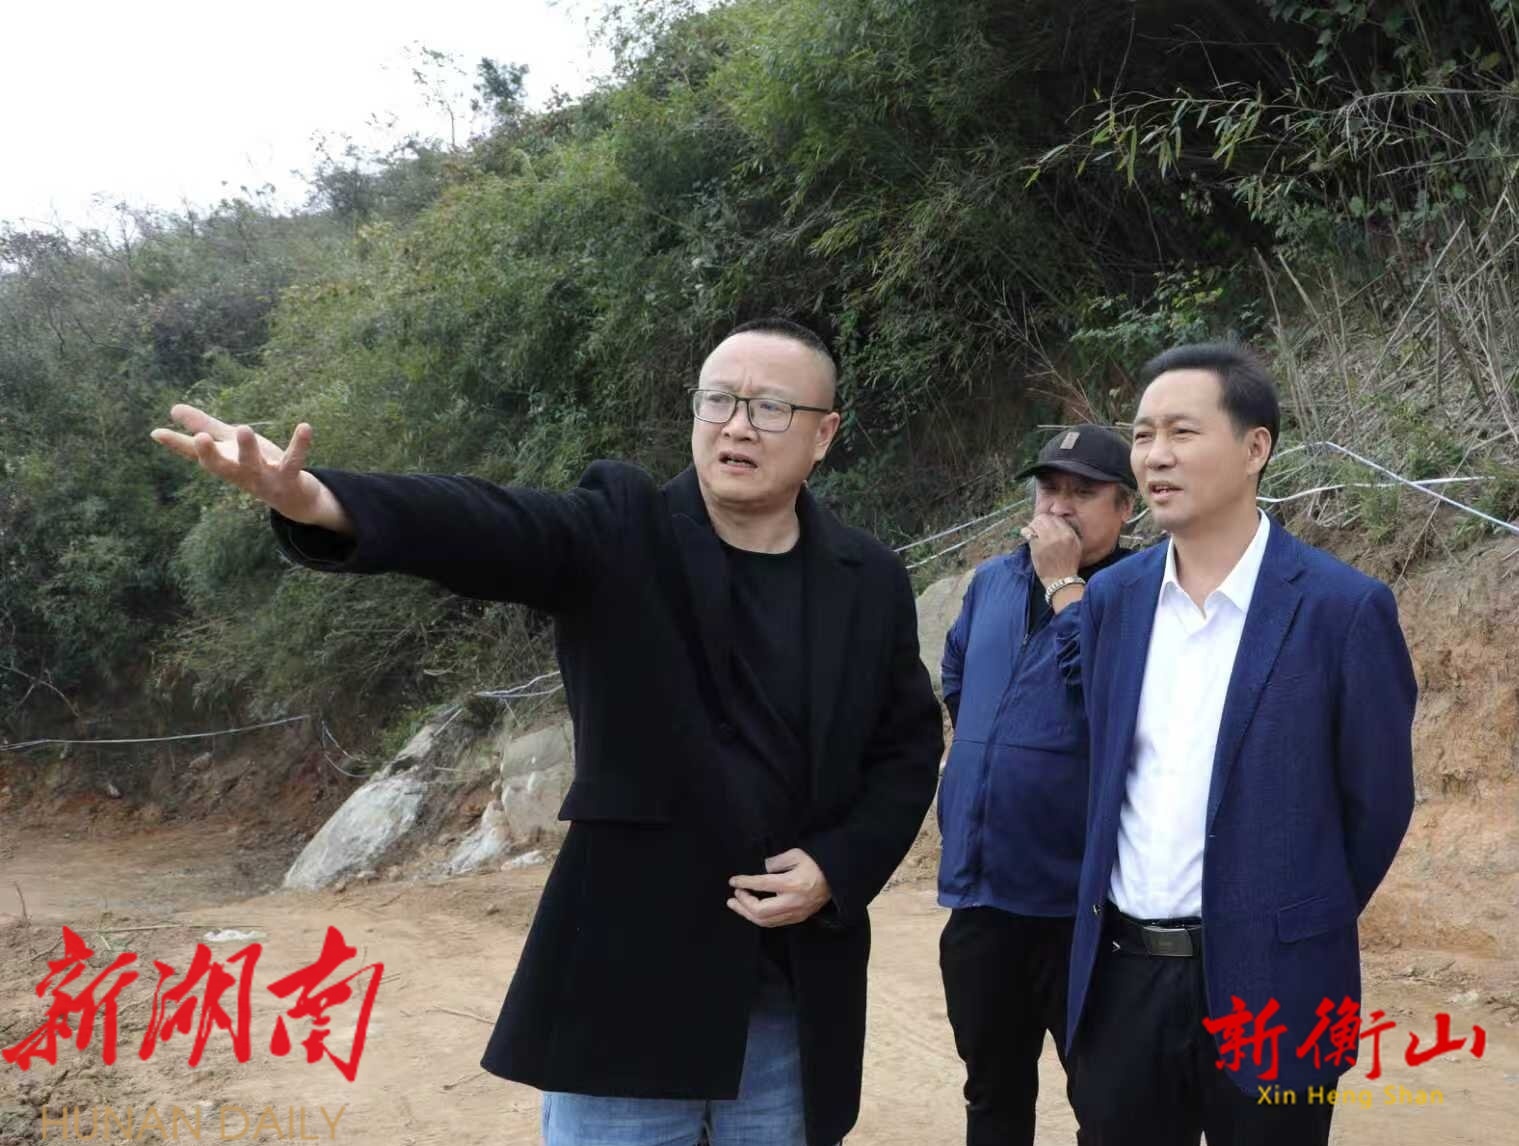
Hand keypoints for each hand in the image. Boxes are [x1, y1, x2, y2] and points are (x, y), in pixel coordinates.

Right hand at [150, 404, 351, 533]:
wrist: (293, 499)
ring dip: (248, 449)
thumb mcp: (229, 445)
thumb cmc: (255, 466)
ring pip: (254, 465)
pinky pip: (294, 461)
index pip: (196, 455)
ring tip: (243, 428)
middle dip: (209, 453)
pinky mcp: (290, 477)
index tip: (157, 433)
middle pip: (221, 466)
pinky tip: (304, 427)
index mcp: (224, 464)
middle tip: (200, 438)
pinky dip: (299, 445)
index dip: (177, 444)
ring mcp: (264, 477)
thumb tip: (172, 409)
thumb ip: (204, 427)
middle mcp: (240, 473)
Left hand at [727, 848, 830, 927]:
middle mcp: (792, 902)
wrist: (837, 880)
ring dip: (747, 914)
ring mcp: (795, 913)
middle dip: (743, 904)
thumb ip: (777, 861)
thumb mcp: (797, 854)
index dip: (745, 883)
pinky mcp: (798, 918)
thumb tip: (763, 868)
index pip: (762, 885)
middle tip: (734, 895)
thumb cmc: (816, 864)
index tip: (733, 881)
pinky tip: (751, 911)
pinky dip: (759, 918)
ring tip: (736, 905)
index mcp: (791, 883)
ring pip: (765, 921)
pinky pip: (774, 923)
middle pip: (760, 911)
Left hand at [1019, 513, 1080, 585]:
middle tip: (1035, 526)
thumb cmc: (1068, 564)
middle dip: (1038, 521)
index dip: (1048, 520)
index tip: (1045, 524)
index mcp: (1069, 534)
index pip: (1055, 518)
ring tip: (1031, 530)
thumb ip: (1070, 531)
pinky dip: (1026, 532)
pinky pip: (1029, 533)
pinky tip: (1026, 534)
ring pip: (1036, 523)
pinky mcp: (1037, 547)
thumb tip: (1057, 520)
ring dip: (1032, 525)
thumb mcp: (1076, 545)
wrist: (1061, 580)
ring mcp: (1047, 541)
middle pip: (1044, 518)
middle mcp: (1059, 535)